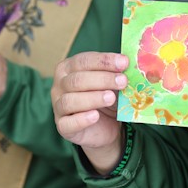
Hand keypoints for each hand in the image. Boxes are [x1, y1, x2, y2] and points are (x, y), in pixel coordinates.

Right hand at [51, 52, 127, 174]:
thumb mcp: (111, 83)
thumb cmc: (104, 97)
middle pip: (77, 80)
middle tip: (123, 81)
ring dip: (93, 98)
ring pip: (70, 101)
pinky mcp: (63, 126)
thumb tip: (129, 64)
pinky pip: (68, 123)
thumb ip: (116, 73)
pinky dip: (82, 119)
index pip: (84, 60)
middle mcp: (59, 85)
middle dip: (102, 79)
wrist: (104, 126)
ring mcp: (58, 106)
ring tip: (111, 98)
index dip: (104, 61)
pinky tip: (95, 116)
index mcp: (68, 68)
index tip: (124, 62)